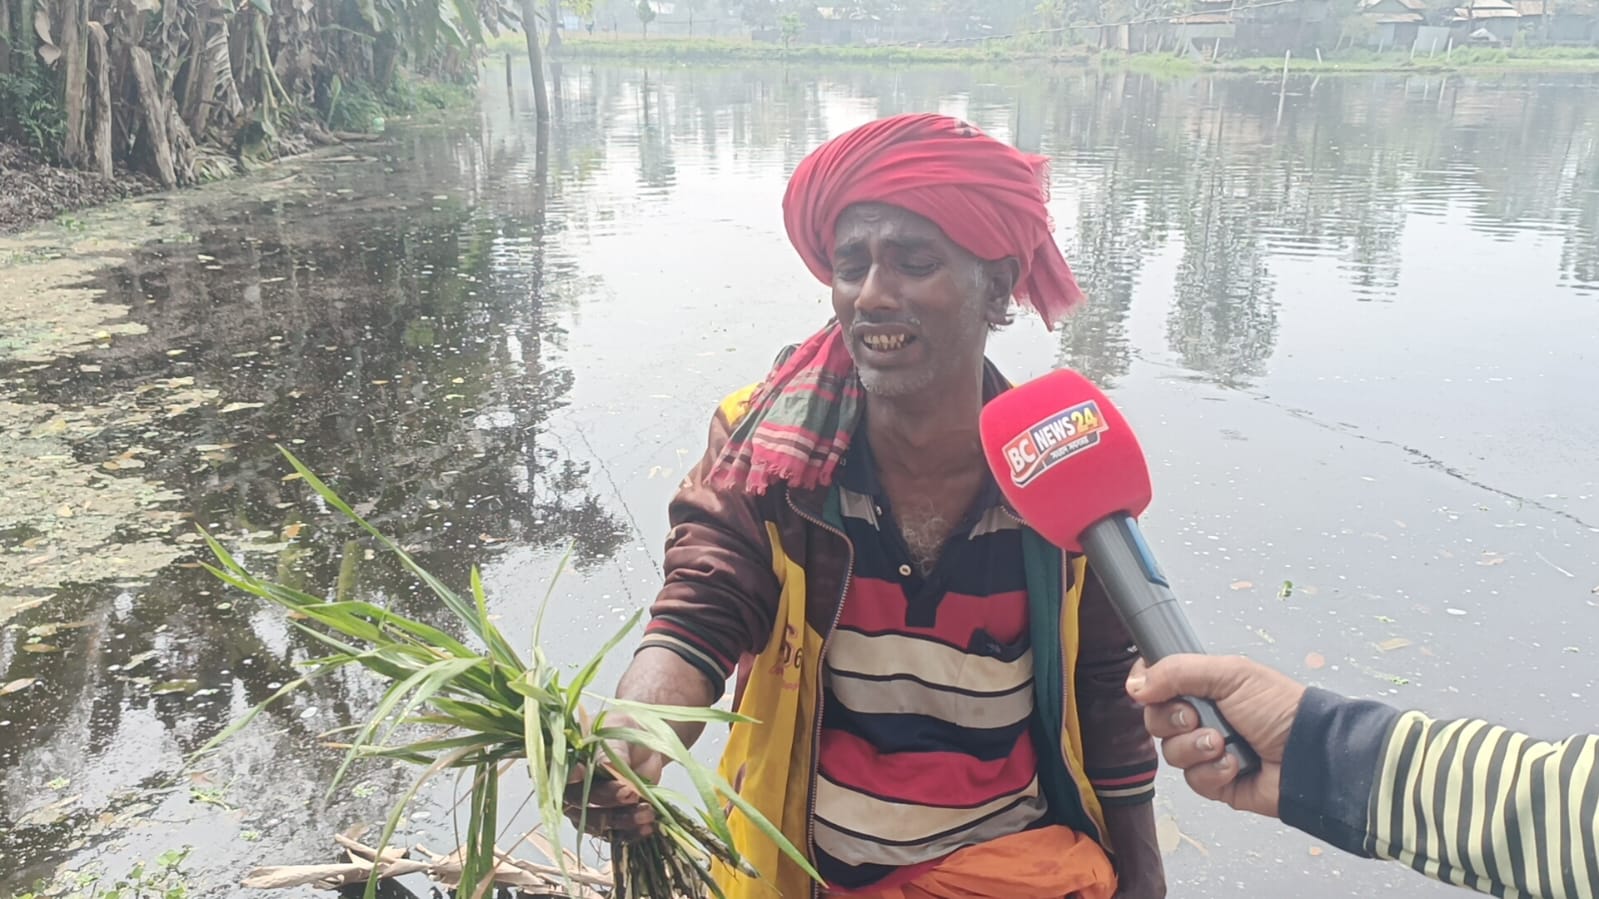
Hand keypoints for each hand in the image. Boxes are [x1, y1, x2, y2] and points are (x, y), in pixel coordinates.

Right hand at [562, 718, 667, 840]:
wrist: (642, 744)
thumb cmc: (622, 732)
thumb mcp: (616, 734)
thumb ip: (609, 754)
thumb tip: (606, 769)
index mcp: (563, 761)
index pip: (559, 775)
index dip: (571, 778)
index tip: (586, 776)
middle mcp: (568, 789)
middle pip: (579, 803)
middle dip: (606, 801)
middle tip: (632, 793)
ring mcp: (585, 809)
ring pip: (596, 823)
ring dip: (622, 821)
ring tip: (647, 812)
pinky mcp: (605, 821)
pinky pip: (612, 834)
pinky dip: (630, 833)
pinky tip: (647, 828)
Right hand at [1124, 654, 1305, 817]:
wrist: (1309, 754)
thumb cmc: (1279, 708)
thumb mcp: (1230, 674)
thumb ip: (1177, 671)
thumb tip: (1134, 684)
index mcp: (1204, 687)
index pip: (1157, 683)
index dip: (1148, 687)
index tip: (1153, 689)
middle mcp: (1202, 717)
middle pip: (1156, 720)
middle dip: (1174, 720)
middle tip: (1198, 717)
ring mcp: (1207, 751)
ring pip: (1171, 753)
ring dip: (1196, 748)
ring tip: (1224, 743)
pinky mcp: (1215, 782)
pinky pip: (1193, 780)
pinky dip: (1213, 772)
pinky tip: (1235, 765)